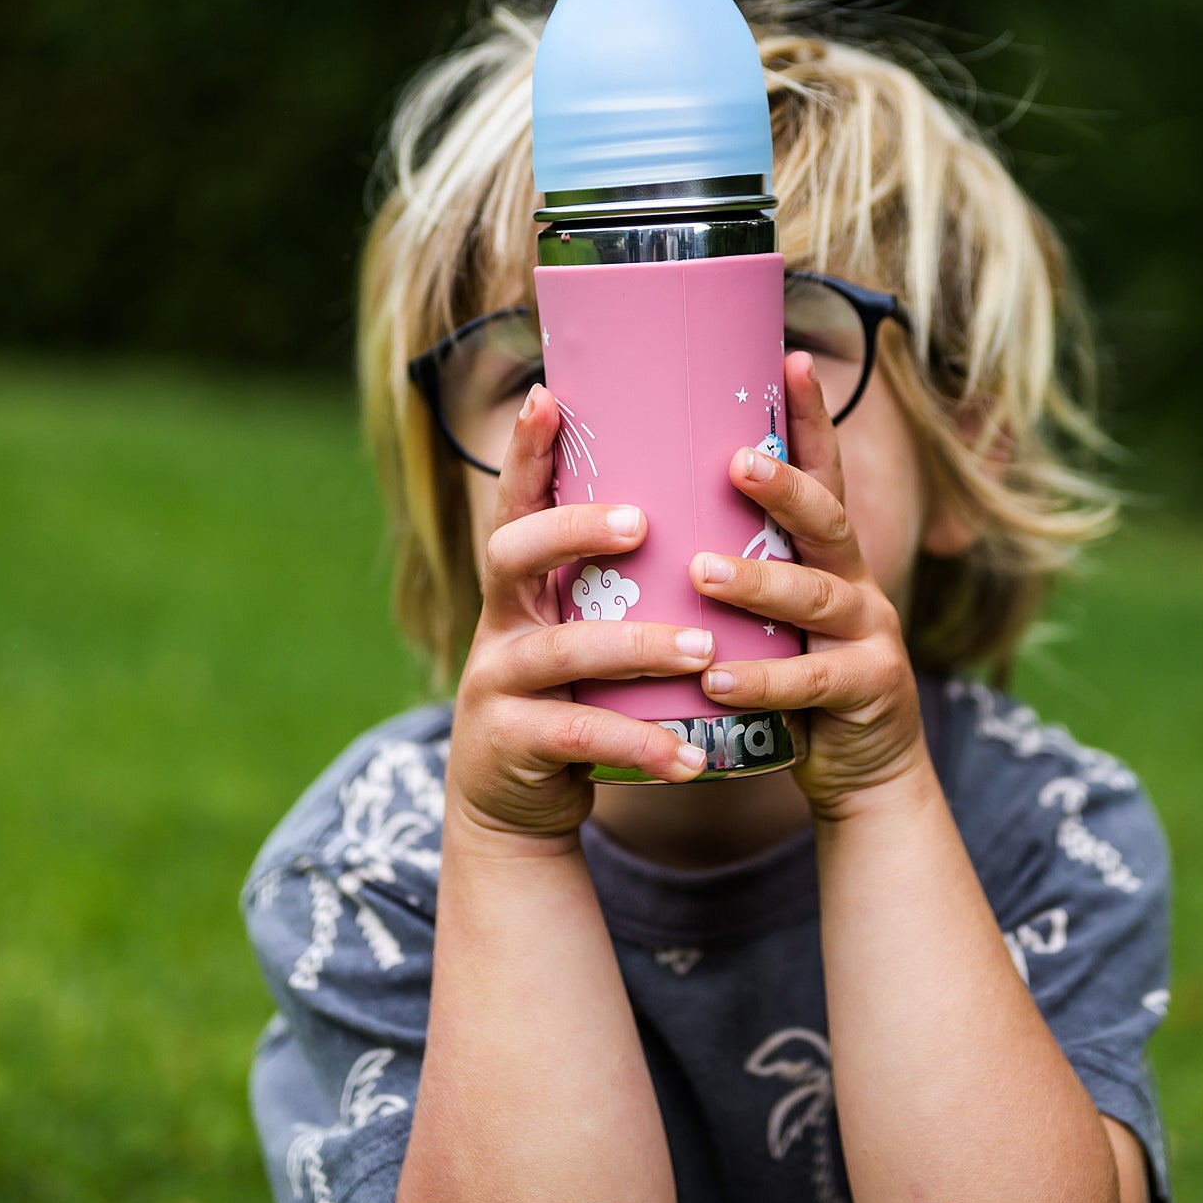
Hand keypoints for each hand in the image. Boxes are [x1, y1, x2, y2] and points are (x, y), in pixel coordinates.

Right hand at [447, 383, 713, 840]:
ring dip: (636, 646)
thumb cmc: (572, 702)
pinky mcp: (513, 745)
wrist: (514, 807)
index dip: (525, 452)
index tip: (547, 395)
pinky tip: (692, 760)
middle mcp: (499, 625)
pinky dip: (643, 747)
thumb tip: (697, 507)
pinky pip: (582, 739)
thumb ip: (616, 587)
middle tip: (644, 523)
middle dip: (575, 532)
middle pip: (512, 556)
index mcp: (519, 588)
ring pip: (562, 651)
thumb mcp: (581, 636)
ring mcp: (499, 684)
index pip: (515, 505)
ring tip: (704, 647)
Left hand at [689, 351, 927, 816]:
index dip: (811, 417)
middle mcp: (856, 582)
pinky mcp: (869, 692)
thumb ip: (732, 567)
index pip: (823, 473)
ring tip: (703, 570)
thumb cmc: (794, 681)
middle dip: (784, 485)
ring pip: (816, 597)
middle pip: (827, 519)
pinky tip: (716, 676)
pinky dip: (762, 679)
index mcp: (829, 556)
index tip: (792, 357)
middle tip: (734, 459)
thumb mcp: (768, 617)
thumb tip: (646, 508)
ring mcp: (870, 635)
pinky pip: (811, 682)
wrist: (863, 772)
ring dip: (759, 583)